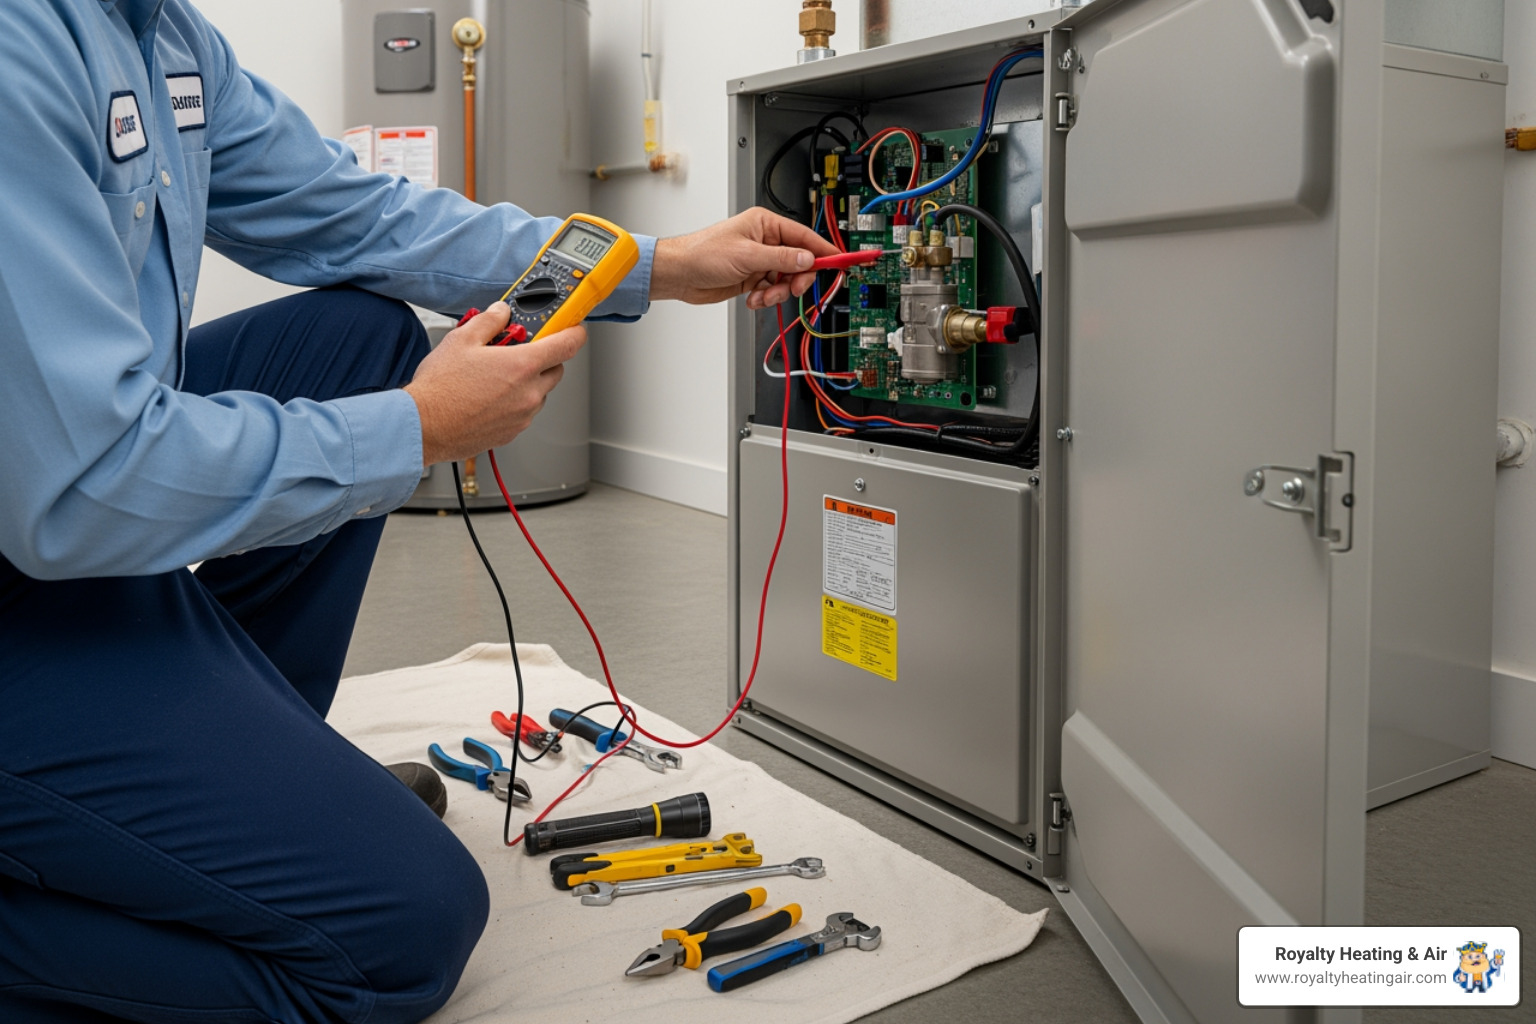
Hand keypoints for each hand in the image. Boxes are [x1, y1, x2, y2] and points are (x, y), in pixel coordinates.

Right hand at [403, 303, 584, 465]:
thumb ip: (489, 321)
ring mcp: (522, 416)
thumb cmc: (439, 389)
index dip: (573, 332)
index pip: (567, 345)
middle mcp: (529, 393)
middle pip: (555, 370)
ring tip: (494, 376)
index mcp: (523, 366)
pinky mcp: (511, 432)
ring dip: (527, 382)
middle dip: (543, 358)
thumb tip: (501, 312)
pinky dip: (514, 402)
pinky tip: (487, 396)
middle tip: (517, 350)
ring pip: (539, 393)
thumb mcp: (461, 339)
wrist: (423, 427)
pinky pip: (523, 412)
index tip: (571, 327)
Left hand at [649, 207, 839, 309]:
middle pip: (799, 261)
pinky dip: (766, 298)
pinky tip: (752, 298)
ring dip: (778, 292)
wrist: (680, 274)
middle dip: (796, 278)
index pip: (804, 237)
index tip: (840, 261)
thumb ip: (781, 258)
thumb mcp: (747, 256)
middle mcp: (765, 241)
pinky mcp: (752, 278)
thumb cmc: (702, 253)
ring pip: (786, 279)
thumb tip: (807, 258)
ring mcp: (759, 261)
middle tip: (791, 288)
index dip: (824, 250)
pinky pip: (772, 290)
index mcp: (765, 224)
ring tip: (762, 296)